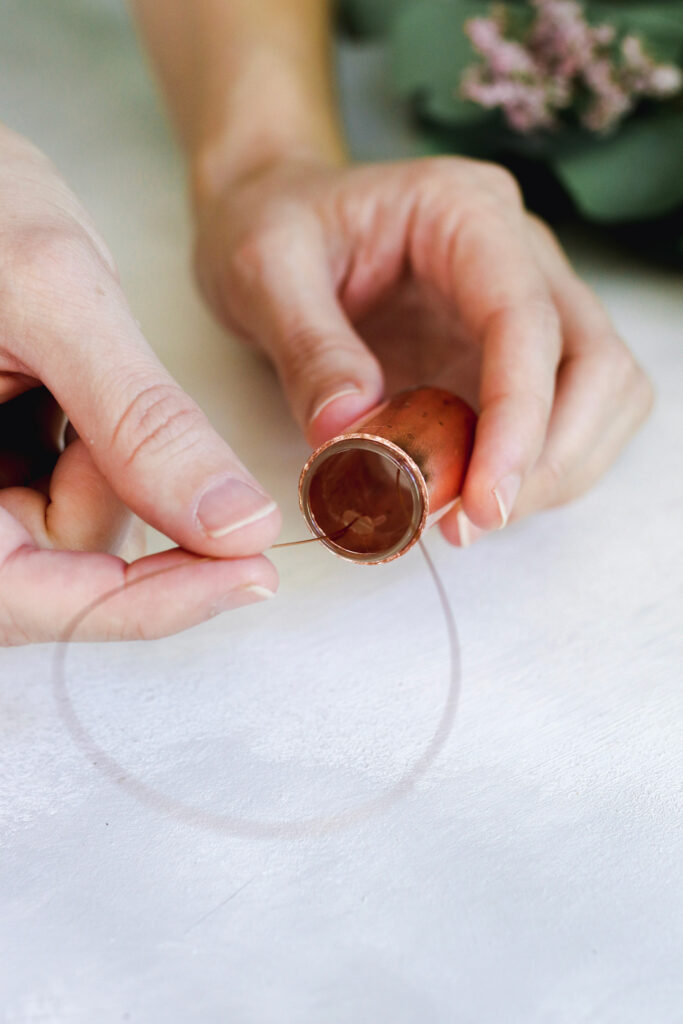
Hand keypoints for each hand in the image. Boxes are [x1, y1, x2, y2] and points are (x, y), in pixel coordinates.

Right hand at [0, 125, 279, 643]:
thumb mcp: (57, 297)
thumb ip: (144, 421)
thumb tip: (236, 529)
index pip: (35, 602)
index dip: (149, 605)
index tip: (251, 574)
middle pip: (64, 573)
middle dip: (120, 490)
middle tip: (97, 390)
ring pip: (78, 530)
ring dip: (109, 459)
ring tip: (59, 362)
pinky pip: (69, 491)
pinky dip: (95, 446)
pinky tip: (59, 382)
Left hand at [193, 155, 652, 545]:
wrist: (277, 218)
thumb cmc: (271, 224)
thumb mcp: (262, 269)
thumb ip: (307, 346)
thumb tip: (350, 436)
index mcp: (465, 212)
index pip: (526, 316)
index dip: (519, 416)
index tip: (482, 499)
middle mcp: (518, 254)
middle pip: (596, 361)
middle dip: (550, 456)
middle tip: (473, 519)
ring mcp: (526, 306)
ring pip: (603, 396)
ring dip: (555, 471)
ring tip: (467, 518)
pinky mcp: (510, 356)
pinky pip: (564, 419)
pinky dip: (534, 471)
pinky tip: (468, 499)